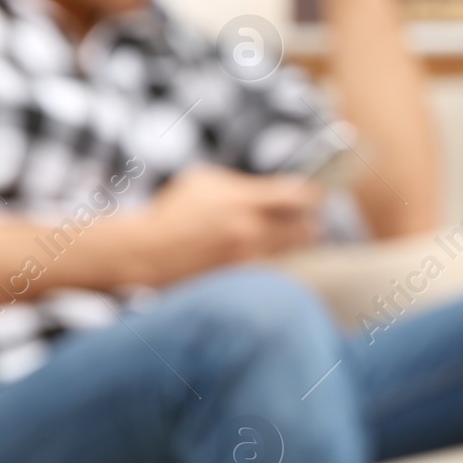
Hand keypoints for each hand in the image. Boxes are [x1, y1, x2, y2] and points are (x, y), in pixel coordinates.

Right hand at [131, 166, 320, 283]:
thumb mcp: (204, 182)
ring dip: (294, 242)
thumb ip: (241, 184)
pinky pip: (273, 268)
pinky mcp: (242, 280)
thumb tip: (272, 188)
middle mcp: (250, 231)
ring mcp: (247, 259)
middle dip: (308, 221)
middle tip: (305, 217)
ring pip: (292, 251)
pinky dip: (275, 260)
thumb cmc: (173, 213)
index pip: (299, 196)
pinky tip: (265, 254)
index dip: (313, 195)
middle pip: (305, 228)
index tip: (315, 195)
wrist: (147, 254)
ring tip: (289, 235)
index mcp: (243, 200)